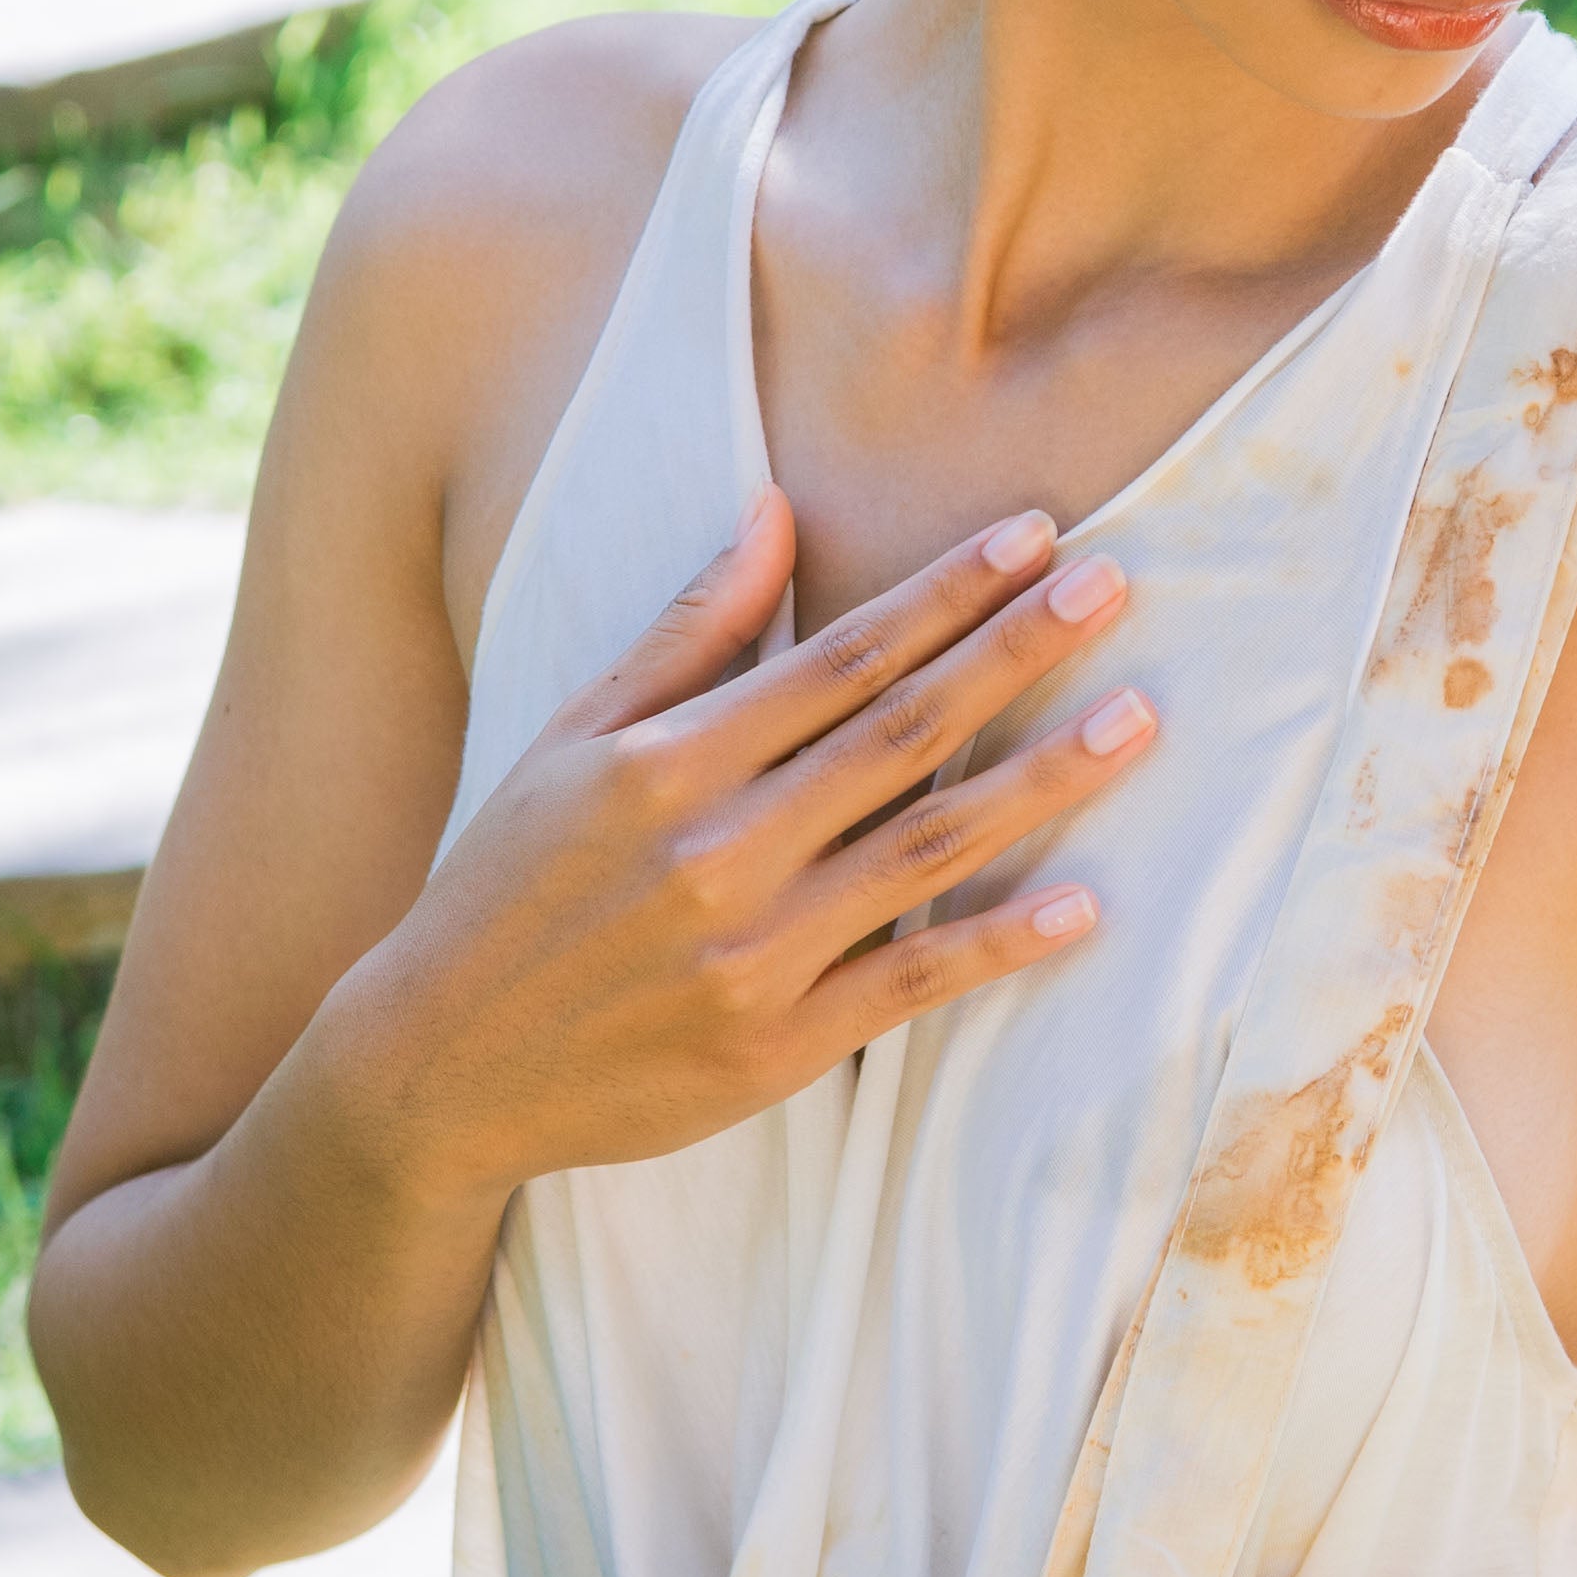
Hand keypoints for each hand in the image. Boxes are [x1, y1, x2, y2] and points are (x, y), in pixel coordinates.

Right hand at [346, 493, 1152, 1191]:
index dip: (946, 593)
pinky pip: (911, 984)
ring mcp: (754, 954)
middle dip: (1016, 653)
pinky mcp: (775, 1048)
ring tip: (1136, 721)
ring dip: (1042, 782)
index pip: (840, 657)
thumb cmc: (509, 885)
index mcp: (669, 764)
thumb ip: (685, 633)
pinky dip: (999, 943)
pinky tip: (1084, 905)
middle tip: (1116, 590)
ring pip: (927, 848)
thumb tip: (776, 511)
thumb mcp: (573, 741)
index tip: (1037, 537)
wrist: (441, 1065)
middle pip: (901, 734)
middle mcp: (720, 850)